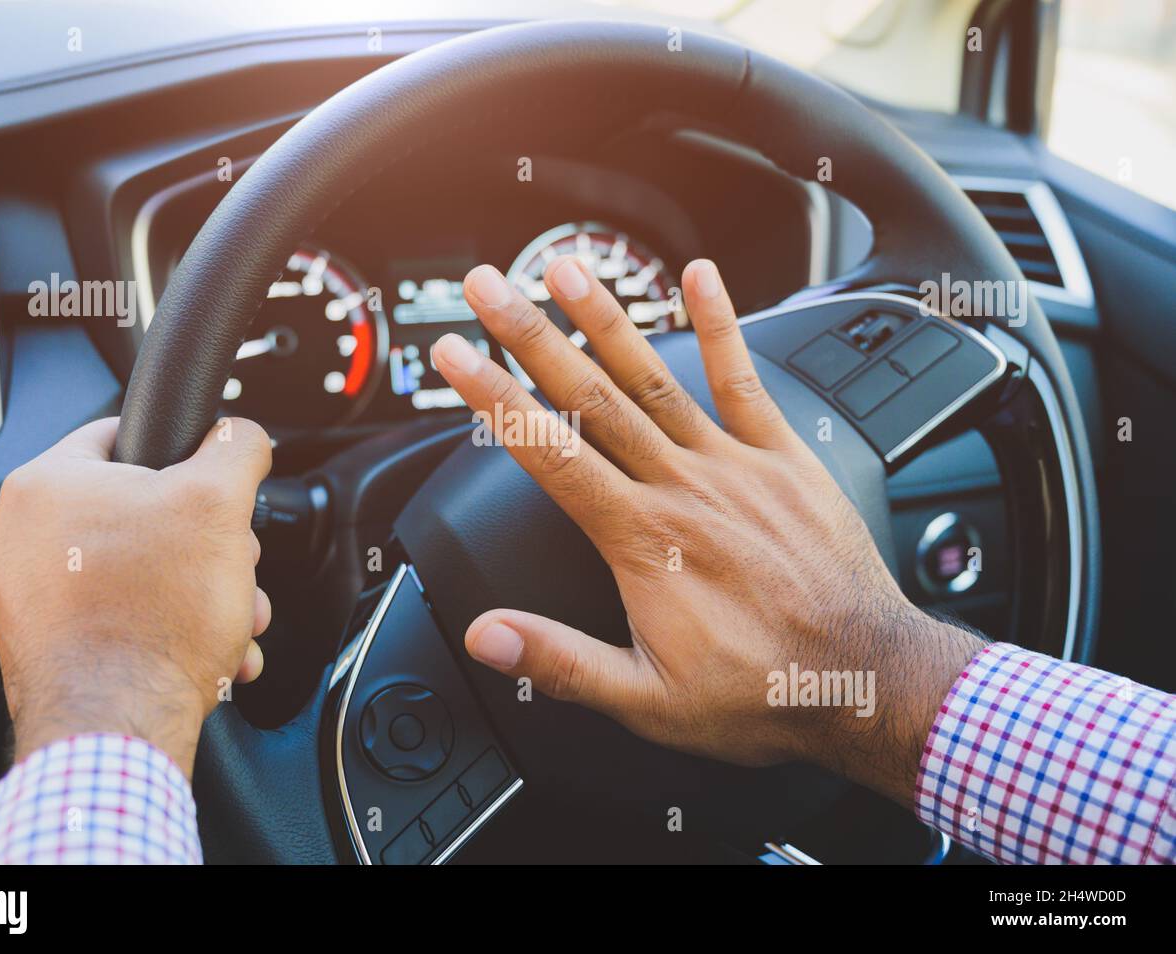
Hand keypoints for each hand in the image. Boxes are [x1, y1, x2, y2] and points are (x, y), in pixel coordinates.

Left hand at [0, 416, 272, 777]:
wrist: (120, 727)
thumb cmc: (152, 620)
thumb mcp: (218, 504)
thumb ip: (235, 448)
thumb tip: (241, 435)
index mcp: (48, 485)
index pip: (122, 434)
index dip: (183, 454)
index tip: (211, 481)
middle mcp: (22, 537)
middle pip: (141, 512)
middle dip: (206, 544)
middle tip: (234, 565)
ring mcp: (29, 597)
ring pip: (138, 570)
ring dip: (199, 591)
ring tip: (233, 617)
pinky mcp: (47, 645)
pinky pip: (118, 617)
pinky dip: (167, 628)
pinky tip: (209, 650)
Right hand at [432, 257, 982, 805]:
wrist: (863, 678)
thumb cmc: (760, 692)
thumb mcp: (647, 700)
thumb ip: (562, 662)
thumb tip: (489, 636)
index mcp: (641, 540)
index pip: (549, 452)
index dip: (493, 398)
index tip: (454, 356)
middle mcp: (681, 487)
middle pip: (589, 398)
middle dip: (530, 337)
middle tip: (488, 287)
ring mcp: (734, 465)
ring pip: (654, 377)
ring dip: (606, 318)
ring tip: (565, 268)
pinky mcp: (782, 458)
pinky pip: (745, 380)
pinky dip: (722, 326)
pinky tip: (702, 278)